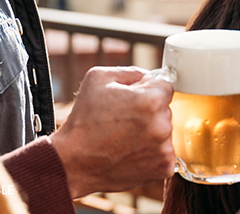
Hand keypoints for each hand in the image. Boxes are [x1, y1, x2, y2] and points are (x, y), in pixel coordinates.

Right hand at [49, 66, 173, 197]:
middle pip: (165, 110)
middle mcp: (162, 125)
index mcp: (151, 100)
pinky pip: (164, 153)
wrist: (74, 163)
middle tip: (124, 121)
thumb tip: (150, 77)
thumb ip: (131, 72)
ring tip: (124, 138)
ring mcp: (164, 149)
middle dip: (149, 112)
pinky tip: (130, 152)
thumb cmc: (84, 121)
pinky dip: (151, 153)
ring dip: (151, 133)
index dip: (147, 91)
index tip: (133, 101)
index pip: (166, 86)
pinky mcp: (163, 168)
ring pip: (164, 132)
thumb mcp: (98, 79)